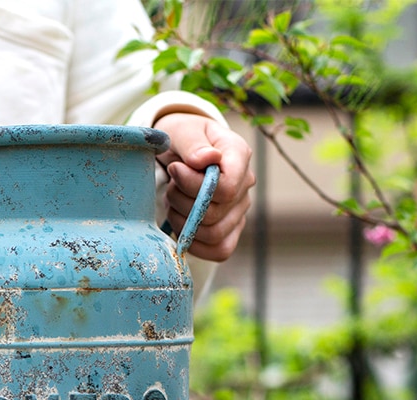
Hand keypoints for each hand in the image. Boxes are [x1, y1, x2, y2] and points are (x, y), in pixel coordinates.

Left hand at [153, 113, 254, 261]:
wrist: (179, 154)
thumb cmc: (182, 139)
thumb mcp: (182, 131)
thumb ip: (193, 144)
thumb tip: (207, 159)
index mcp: (238, 155)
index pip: (227, 187)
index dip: (195, 185)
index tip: (175, 169)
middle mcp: (245, 185)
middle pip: (215, 213)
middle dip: (182, 202)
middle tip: (171, 186)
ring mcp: (239, 211)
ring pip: (214, 234)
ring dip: (183, 222)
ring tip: (174, 202)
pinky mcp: (230, 231)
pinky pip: (219, 251)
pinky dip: (195, 244)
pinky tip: (182, 225)